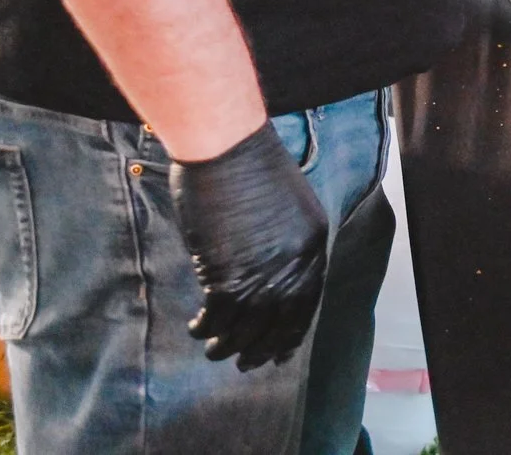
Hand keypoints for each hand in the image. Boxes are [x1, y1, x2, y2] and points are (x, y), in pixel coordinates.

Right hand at [170, 121, 328, 369]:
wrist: (227, 147)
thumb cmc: (249, 166)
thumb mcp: (284, 204)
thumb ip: (282, 240)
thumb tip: (267, 271)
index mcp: (314, 241)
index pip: (308, 300)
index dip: (292, 330)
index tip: (280, 351)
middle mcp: (296, 262)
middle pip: (282, 320)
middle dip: (264, 347)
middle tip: (246, 363)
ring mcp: (264, 270)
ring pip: (248, 325)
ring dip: (230, 345)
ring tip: (215, 352)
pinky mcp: (229, 273)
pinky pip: (219, 316)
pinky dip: (206, 328)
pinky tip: (197, 329)